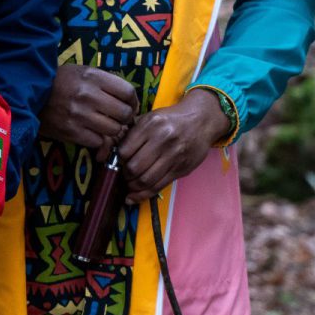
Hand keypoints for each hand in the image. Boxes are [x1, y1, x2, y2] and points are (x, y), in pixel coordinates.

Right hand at [40, 65, 136, 151]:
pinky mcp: (71, 131)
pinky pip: (98, 141)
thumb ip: (106, 83)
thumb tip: (130, 102)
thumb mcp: (83, 73)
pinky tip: (90, 133)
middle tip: (117, 119)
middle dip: (124, 118)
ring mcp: (79, 114)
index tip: (129, 106)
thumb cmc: (60, 82)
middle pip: (125, 113)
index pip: (128, 92)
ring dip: (111, 131)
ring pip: (114, 130)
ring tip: (103, 127)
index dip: (133, 101)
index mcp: (93, 77)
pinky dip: (98, 140)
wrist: (27, 94)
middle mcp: (88, 95)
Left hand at [116, 88, 230, 203]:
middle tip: (124, 174)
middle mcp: (163, 140)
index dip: (117, 160)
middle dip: (125, 175)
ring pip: (146, 180)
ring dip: (133, 187)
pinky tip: (135, 196)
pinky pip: (159, 186)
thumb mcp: (150, 118)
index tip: (118, 162)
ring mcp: (174, 156)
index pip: (124, 150)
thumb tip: (113, 153)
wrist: (201, 120)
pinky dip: (143, 194)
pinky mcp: (181, 169)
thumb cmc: (171, 119)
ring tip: (130, 185)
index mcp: (150, 125)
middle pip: (134, 167)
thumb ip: (132, 133)